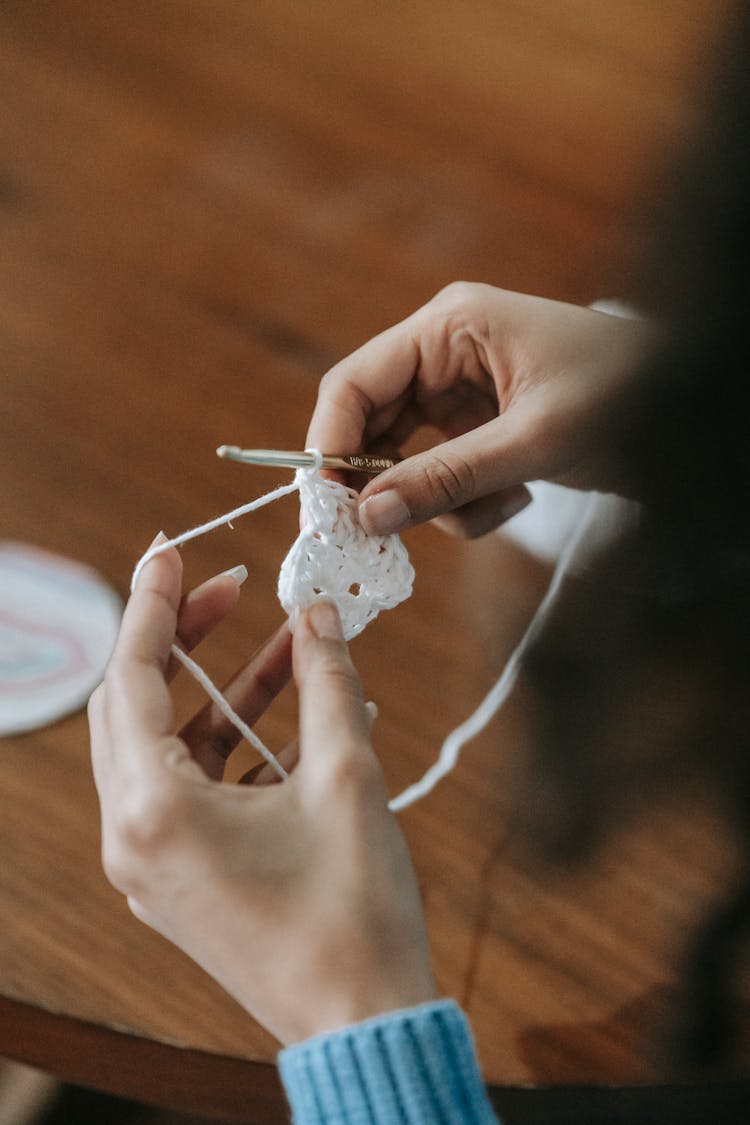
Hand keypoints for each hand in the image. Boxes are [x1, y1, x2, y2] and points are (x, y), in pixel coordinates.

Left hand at [88, 545, 435, 1044]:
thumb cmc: (352, 916)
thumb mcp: (346, 779)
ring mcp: (153, 863)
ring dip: (225, 691)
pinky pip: (195, 787)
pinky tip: (303, 713)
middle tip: (231, 585)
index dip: (151, 602)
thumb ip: (327, 684)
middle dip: (185, 638)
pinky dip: (238, 744)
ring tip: (292, 643)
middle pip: (137, 705)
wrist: (365, 1024)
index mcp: (153, 812)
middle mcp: (134, 838)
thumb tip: (319, 617)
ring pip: (169, 746)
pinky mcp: (182, 878)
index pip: (131, 676)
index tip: (170, 548)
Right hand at [306, 283, 653, 536]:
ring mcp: (461, 396)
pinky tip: (519, 496)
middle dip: (381, 483)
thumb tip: (367, 516)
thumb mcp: (532, 441)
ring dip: (440, 500)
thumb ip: (446, 479)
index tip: (324, 505)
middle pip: (372, 425)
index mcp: (450, 328)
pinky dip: (469, 505)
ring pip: (407, 463)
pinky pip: (443, 479)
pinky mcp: (480, 430)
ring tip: (497, 504)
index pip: (355, 382)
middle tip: (377, 536)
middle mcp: (445, 356)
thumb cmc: (625, 394)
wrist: (687, 408)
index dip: (329, 442)